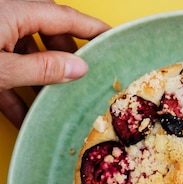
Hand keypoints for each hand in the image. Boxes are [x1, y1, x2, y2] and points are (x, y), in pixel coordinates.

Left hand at [0, 0, 109, 126]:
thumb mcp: (2, 70)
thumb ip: (42, 68)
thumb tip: (78, 68)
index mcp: (12, 11)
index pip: (64, 17)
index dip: (92, 28)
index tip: (114, 38)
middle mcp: (3, 18)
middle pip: (46, 32)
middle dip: (66, 58)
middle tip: (85, 78)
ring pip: (25, 53)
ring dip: (41, 80)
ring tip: (55, 102)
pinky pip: (6, 69)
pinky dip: (16, 91)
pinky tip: (25, 116)